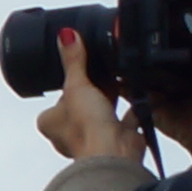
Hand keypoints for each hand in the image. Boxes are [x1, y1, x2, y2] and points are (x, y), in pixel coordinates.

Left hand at [41, 27, 141, 163]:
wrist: (113, 154)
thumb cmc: (86, 128)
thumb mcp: (76, 86)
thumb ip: (74, 61)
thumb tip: (66, 36)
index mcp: (50, 121)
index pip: (60, 96)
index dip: (73, 83)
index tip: (84, 71)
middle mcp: (68, 131)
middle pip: (84, 102)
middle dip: (95, 90)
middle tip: (105, 73)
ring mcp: (93, 136)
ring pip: (103, 110)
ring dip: (113, 98)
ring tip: (121, 82)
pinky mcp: (116, 138)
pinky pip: (126, 119)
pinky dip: (133, 109)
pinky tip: (140, 97)